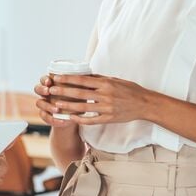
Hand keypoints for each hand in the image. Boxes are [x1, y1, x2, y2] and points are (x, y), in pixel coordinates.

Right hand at [33, 75, 81, 129]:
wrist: (74, 115)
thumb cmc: (78, 97)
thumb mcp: (80, 89)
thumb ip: (81, 82)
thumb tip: (91, 75)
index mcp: (52, 84)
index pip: (44, 78)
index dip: (45, 79)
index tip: (50, 81)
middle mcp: (46, 93)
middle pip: (37, 88)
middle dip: (42, 89)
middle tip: (48, 91)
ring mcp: (44, 104)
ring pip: (39, 103)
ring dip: (47, 105)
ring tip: (57, 109)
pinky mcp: (46, 115)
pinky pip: (44, 116)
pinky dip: (53, 119)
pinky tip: (62, 120)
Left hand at [37, 73, 153, 123]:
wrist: (145, 104)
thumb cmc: (129, 90)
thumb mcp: (115, 80)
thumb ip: (99, 79)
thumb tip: (84, 75)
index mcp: (106, 83)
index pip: (82, 80)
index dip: (68, 79)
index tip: (56, 77)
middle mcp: (105, 95)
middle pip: (80, 93)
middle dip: (63, 91)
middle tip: (50, 90)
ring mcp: (107, 108)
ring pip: (83, 108)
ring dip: (68, 106)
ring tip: (56, 104)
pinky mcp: (109, 119)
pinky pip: (92, 120)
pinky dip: (80, 119)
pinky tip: (70, 118)